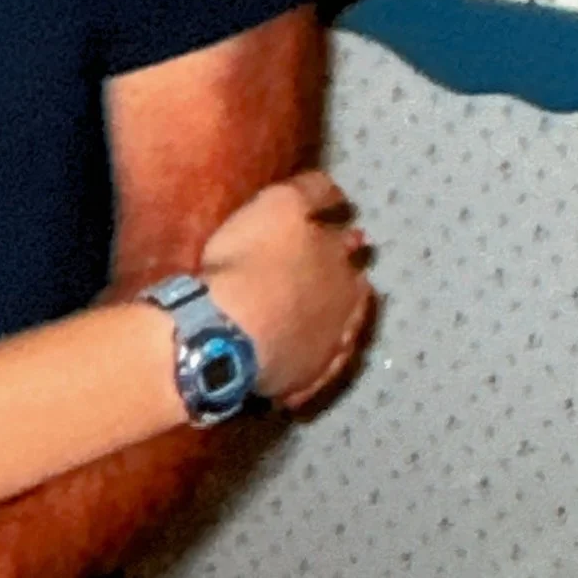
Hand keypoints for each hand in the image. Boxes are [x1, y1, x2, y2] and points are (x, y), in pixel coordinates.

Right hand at [200, 169, 373, 409]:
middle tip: (324, 273)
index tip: (339, 231)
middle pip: (350, 294)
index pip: (351, 249)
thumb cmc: (252, 262)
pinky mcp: (297, 385)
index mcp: (347, 272)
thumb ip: (313, 193)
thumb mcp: (281, 205)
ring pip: (332, 337)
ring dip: (326, 324)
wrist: (226, 332)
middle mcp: (345, 317)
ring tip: (309, 318)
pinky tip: (295, 357)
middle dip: (341, 280)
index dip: (342, 236)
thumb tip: (339, 194)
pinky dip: (304, 360)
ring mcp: (323, 356)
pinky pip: (307, 372)